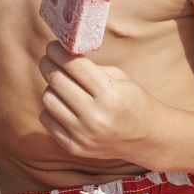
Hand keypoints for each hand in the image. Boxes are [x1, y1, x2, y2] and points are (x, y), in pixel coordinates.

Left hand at [38, 40, 155, 162]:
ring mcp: (83, 134)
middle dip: (48, 63)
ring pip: (48, 99)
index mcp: (110, 94)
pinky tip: (62, 104)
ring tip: (61, 84)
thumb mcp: (120, 78)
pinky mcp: (74, 147)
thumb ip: (90, 67)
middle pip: (56, 80)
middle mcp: (95, 116)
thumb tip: (60, 53)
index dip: (58, 51)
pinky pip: (46, 120)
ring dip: (51, 87)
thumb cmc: (133, 102)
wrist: (147, 139)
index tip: (53, 46)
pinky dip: (51, 108)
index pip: (74, 65)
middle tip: (48, 58)